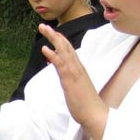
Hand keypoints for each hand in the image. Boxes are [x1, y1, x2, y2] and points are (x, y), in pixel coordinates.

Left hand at [39, 24, 107, 139]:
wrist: (95, 114)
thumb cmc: (86, 103)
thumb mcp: (76, 87)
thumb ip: (68, 77)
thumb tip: (60, 70)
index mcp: (79, 68)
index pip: (69, 50)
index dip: (60, 40)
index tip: (51, 32)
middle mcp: (77, 67)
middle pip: (66, 46)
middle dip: (54, 34)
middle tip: (43, 25)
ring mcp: (74, 72)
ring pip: (64, 50)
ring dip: (53, 38)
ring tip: (44, 28)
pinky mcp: (70, 80)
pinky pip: (60, 64)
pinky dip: (52, 55)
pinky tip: (45, 48)